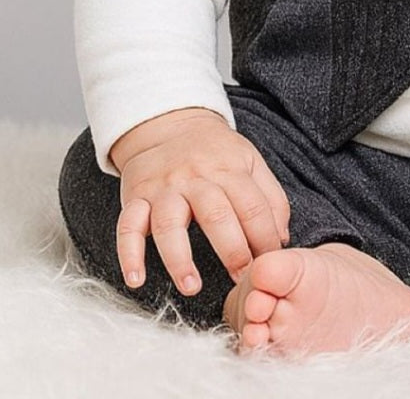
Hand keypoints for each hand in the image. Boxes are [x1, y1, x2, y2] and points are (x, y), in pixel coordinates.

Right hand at [110, 107, 289, 295]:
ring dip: (179, 258)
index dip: (264, 239)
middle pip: (216, 215)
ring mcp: (164, 189)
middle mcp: (196, 178)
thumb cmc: (215, 152)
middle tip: (241, 280)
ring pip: (169, 223)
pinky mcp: (136, 197)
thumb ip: (271, 198)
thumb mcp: (249, 161)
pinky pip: (128, 226)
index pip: (252, 207)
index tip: (269, 266)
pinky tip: (136, 279)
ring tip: (191, 287)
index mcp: (229, 169)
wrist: (170, 123)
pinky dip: (129, 254)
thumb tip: (281, 239)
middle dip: (232, 251)